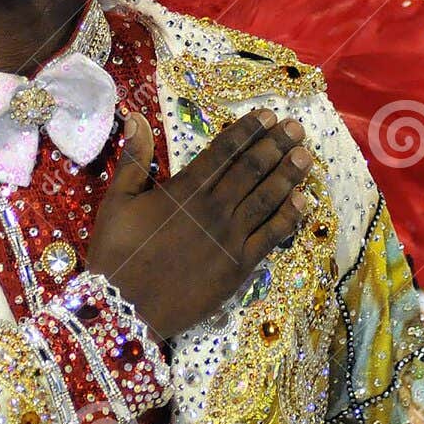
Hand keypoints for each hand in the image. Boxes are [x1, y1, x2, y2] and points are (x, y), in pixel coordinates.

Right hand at [85, 107, 312, 339]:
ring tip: (306, 155)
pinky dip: (288, 218)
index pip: (224, 152)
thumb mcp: (117, 201)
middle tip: (297, 127)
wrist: (125, 308)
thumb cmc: (116, 254)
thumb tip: (136, 118)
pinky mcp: (239, 268)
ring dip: (288, 175)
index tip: (268, 115)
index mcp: (184, 190)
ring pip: (266, 199)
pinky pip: (270, 237)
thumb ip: (133, 159)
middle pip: (251, 170)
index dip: (248, 131)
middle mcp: (213, 209)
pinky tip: (304, 201)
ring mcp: (229, 239)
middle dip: (276, 146)